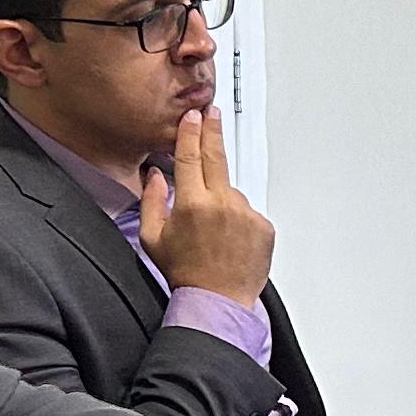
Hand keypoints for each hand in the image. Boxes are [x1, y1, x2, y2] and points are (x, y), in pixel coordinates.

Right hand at [139, 110, 275, 305]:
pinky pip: (248, 212)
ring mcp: (246, 214)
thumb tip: (154, 176)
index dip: (190, 133)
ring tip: (213, 232)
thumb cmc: (185, 274)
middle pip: (217, 157)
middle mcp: (221, 204)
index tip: (193, 117)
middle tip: (211, 113)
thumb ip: (151, 201)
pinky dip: (239, 219)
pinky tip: (229, 239)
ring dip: (222, 201)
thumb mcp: (152, 239)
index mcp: (192, 204)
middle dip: (213, 132)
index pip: (190, 157)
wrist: (218, 302)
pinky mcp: (263, 226)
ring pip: (231, 192)